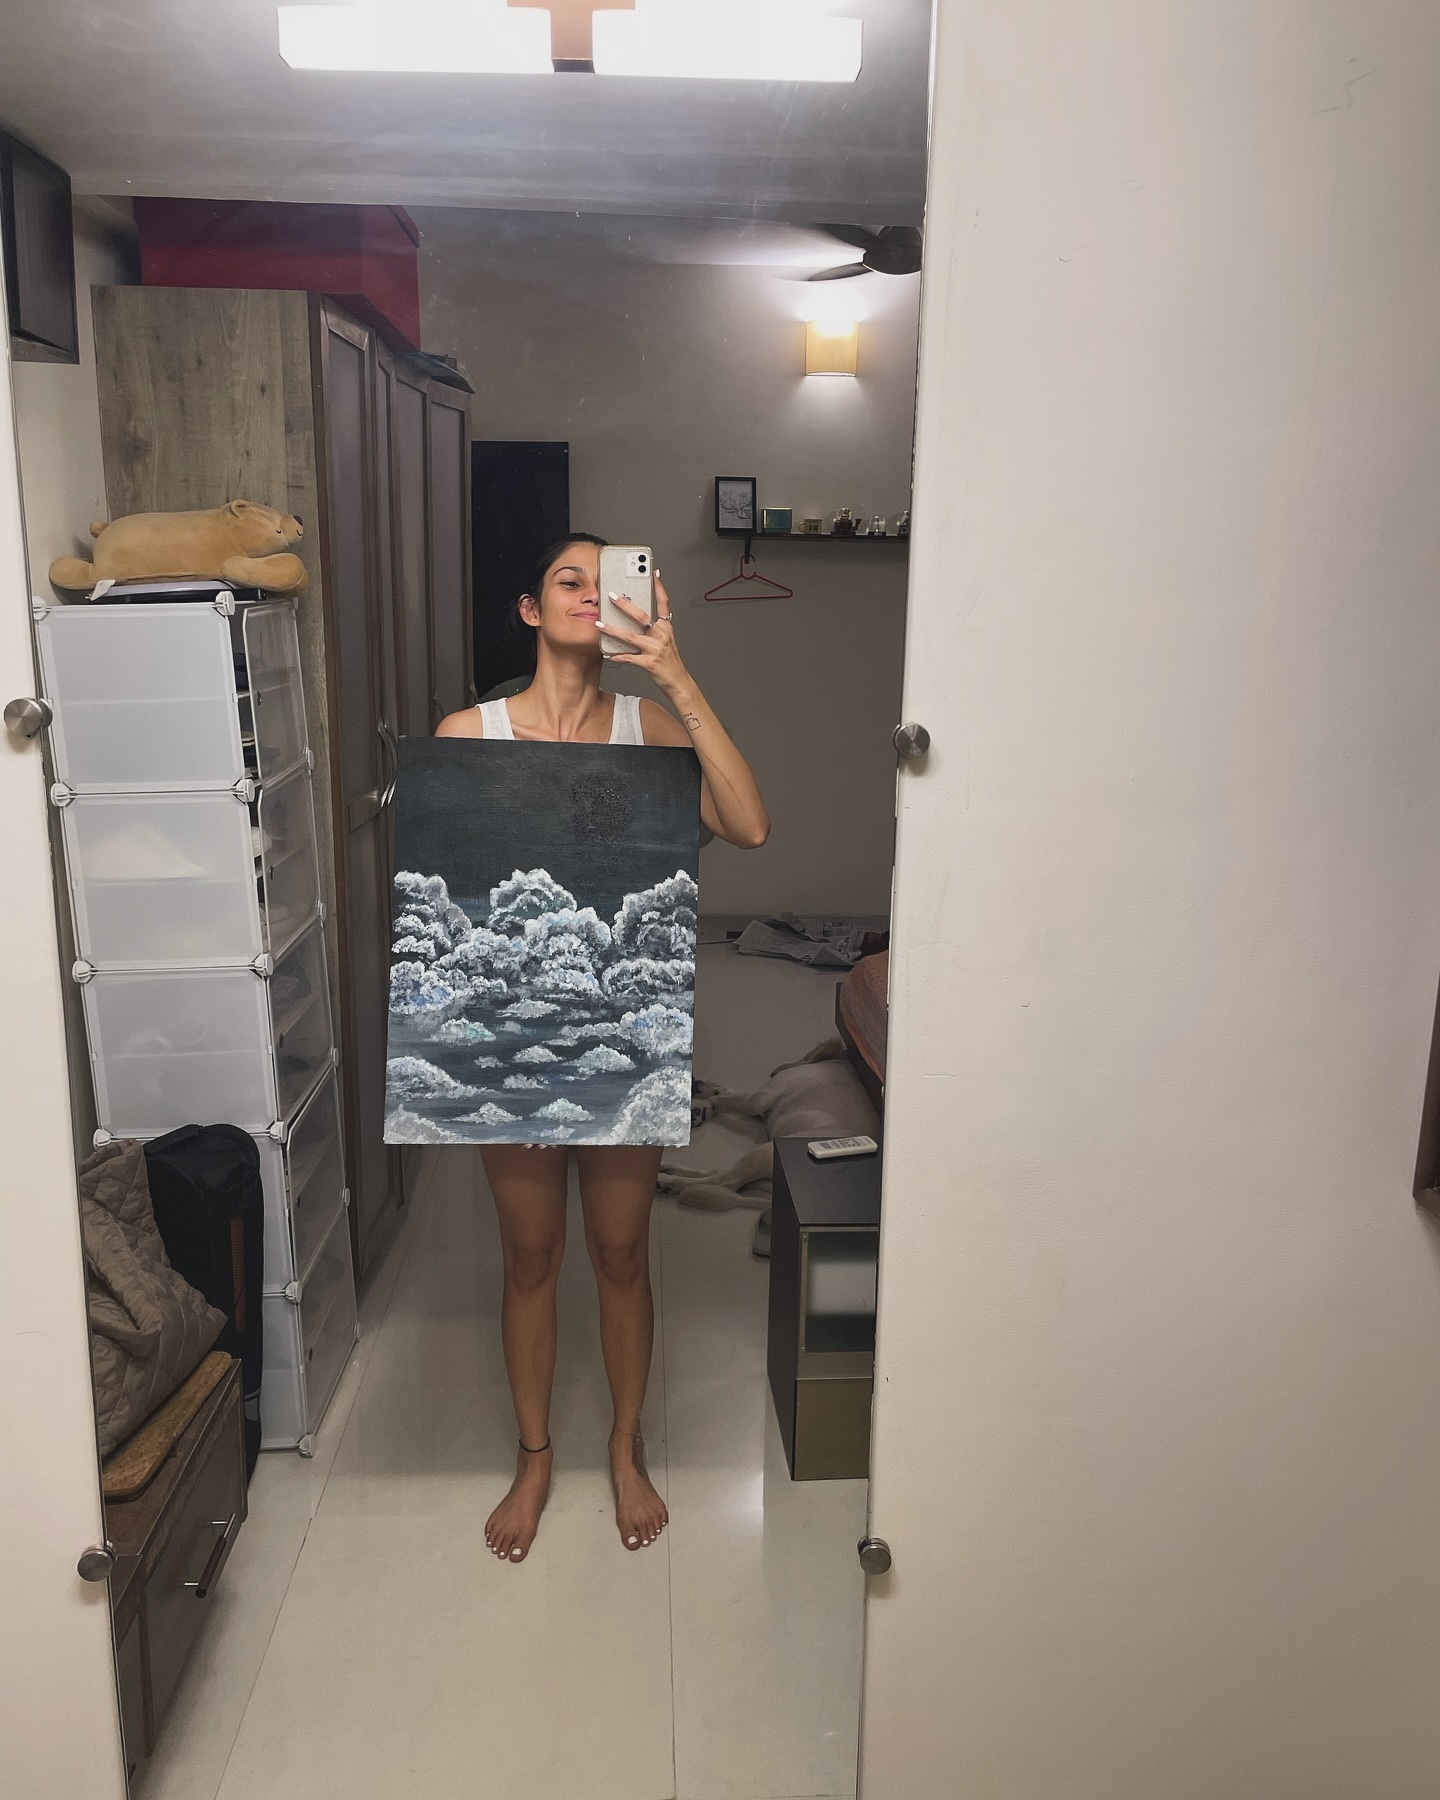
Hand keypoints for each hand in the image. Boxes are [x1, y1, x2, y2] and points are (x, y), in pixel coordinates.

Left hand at [601, 573, 688, 694]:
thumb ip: (651, 629)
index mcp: (666, 628)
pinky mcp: (649, 663)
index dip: (659, 587)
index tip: (653, 573)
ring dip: (612, 630)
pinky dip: (617, 655)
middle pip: (642, 616)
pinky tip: (608, 653)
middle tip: (612, 596)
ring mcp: (655, 649)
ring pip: (630, 636)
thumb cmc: (669, 661)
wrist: (678, 682)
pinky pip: (629, 657)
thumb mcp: (664, 641)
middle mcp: (661, 635)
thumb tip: (629, 620)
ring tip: (599, 624)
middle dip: (625, 605)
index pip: (664, 603)